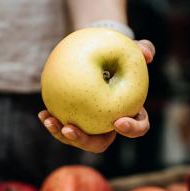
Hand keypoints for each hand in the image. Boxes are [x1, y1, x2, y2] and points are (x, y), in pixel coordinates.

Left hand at [39, 39, 154, 152]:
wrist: (101, 55)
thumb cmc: (121, 53)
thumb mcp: (134, 48)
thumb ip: (144, 48)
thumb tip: (147, 53)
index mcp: (132, 113)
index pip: (137, 127)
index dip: (130, 129)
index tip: (117, 122)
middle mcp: (110, 125)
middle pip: (100, 143)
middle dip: (84, 141)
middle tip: (70, 130)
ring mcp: (91, 126)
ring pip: (78, 138)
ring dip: (62, 134)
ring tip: (50, 121)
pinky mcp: (75, 120)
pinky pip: (63, 126)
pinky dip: (53, 122)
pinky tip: (42, 113)